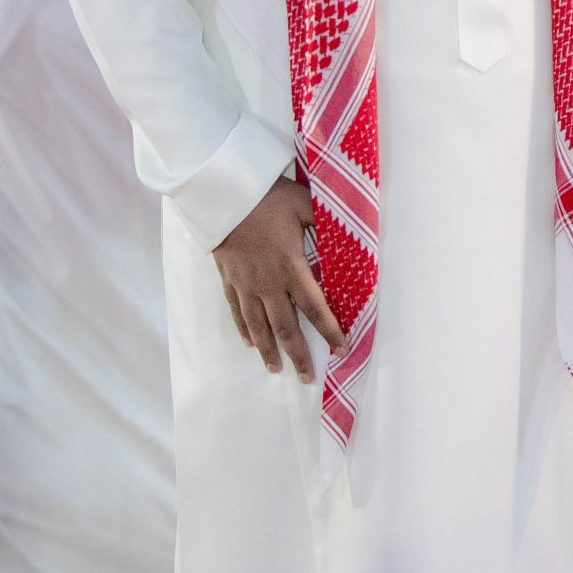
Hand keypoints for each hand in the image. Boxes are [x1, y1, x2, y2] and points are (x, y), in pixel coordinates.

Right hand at [213, 175, 343, 380]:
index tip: (340, 350)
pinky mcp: (228, 279)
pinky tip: (249, 343)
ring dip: (268, 350)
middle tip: (307, 378)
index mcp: (291, 268)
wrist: (222, 194)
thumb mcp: (304, 204)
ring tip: (276, 369)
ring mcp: (245, 284)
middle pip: (285, 327)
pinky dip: (243, 330)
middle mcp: (268, 283)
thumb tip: (350, 232)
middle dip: (298, 355)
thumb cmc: (267, 197)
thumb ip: (326, 222)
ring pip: (258, 326)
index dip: (329, 332)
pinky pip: (236, 311)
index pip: (314, 308)